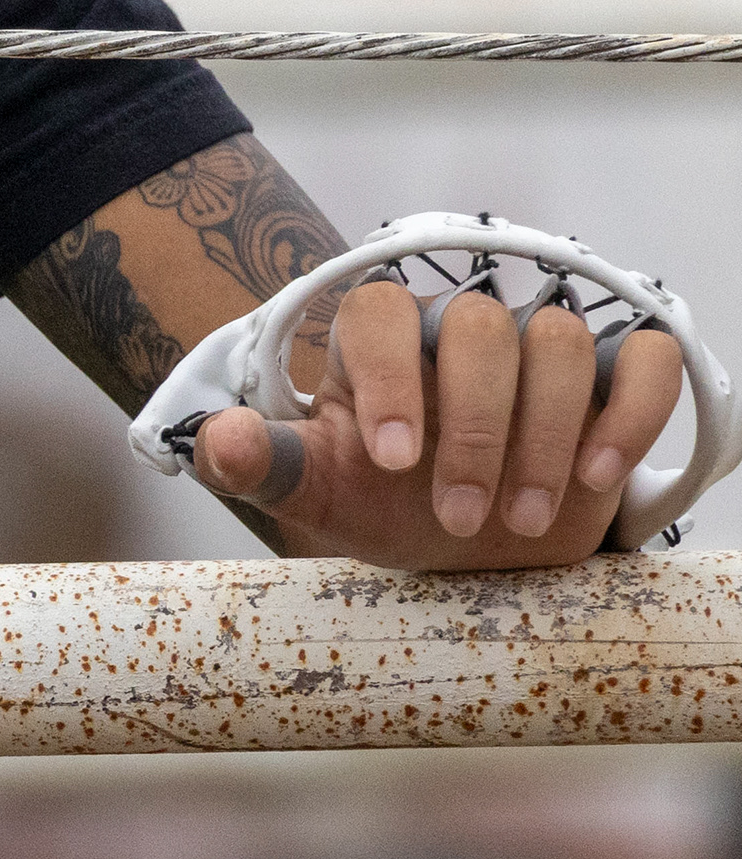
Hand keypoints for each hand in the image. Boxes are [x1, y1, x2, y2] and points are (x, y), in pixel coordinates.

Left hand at [190, 278, 685, 567]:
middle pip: (481, 326)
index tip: (393, 461)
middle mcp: (461, 331)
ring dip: (546, 434)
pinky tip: (599, 476)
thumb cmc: (381, 503)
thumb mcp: (315, 492)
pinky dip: (630, 411)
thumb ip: (260, 464)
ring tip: (521, 520)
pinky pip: (643, 360)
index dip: (390, 377)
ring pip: (558, 339)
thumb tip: (215, 441)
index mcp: (380, 340)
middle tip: (457, 517)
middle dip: (475, 429)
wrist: (465, 545)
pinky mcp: (610, 382)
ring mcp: (539, 351)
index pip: (381, 312)